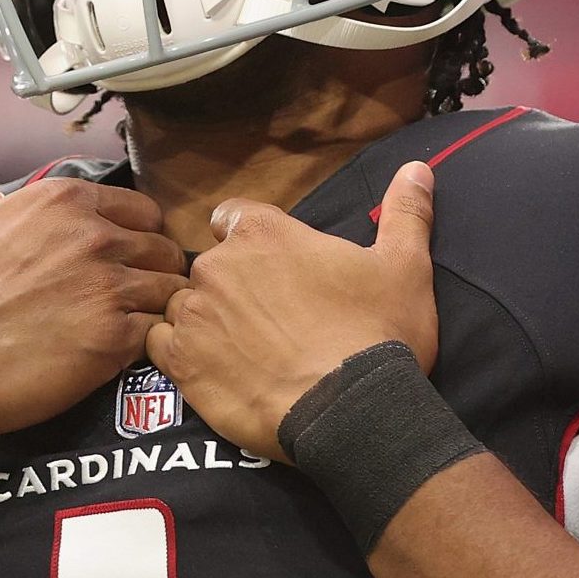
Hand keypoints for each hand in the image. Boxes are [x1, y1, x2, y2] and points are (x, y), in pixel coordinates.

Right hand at [0, 179, 187, 436]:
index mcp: (64, 202)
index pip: (142, 210)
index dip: (139, 236)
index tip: (129, 258)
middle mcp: (96, 236)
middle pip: (164, 249)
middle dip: (155, 272)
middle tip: (136, 296)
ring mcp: (110, 286)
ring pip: (169, 290)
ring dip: (156, 309)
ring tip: (134, 326)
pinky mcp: (116, 337)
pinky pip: (156, 333)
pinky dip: (145, 343)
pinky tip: (122, 352)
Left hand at [144, 162, 438, 460]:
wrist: (352, 411)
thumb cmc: (379, 333)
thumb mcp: (404, 267)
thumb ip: (404, 212)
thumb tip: (417, 166)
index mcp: (264, 232)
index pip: (233, 217)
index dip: (250, 239)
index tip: (273, 267)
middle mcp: (217, 264)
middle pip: (210, 264)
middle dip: (233, 285)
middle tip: (269, 320)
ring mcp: (194, 313)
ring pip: (185, 304)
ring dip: (206, 319)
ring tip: (243, 350)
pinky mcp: (180, 362)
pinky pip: (161, 344)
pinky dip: (181, 353)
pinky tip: (213, 369)